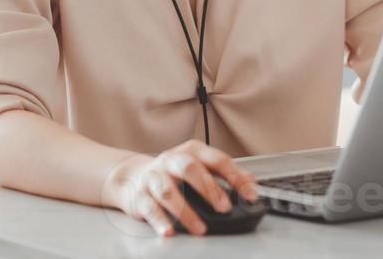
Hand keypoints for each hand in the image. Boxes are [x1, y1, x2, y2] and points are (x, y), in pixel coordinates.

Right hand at [103, 140, 259, 236]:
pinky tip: (169, 231)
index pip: (217, 160)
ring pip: (169, 191)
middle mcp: (172, 160)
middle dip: (210, 189)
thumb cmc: (173, 173)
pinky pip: (150, 208)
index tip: (249, 195)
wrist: (133, 177)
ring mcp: (154, 177)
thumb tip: (249, 181)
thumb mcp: (199, 167)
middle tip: (224, 208)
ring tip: (200, 228)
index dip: (235, 177)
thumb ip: (223, 174)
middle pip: (191, 169)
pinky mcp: (139, 196)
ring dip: (186, 211)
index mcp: (192, 151)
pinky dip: (160, 221)